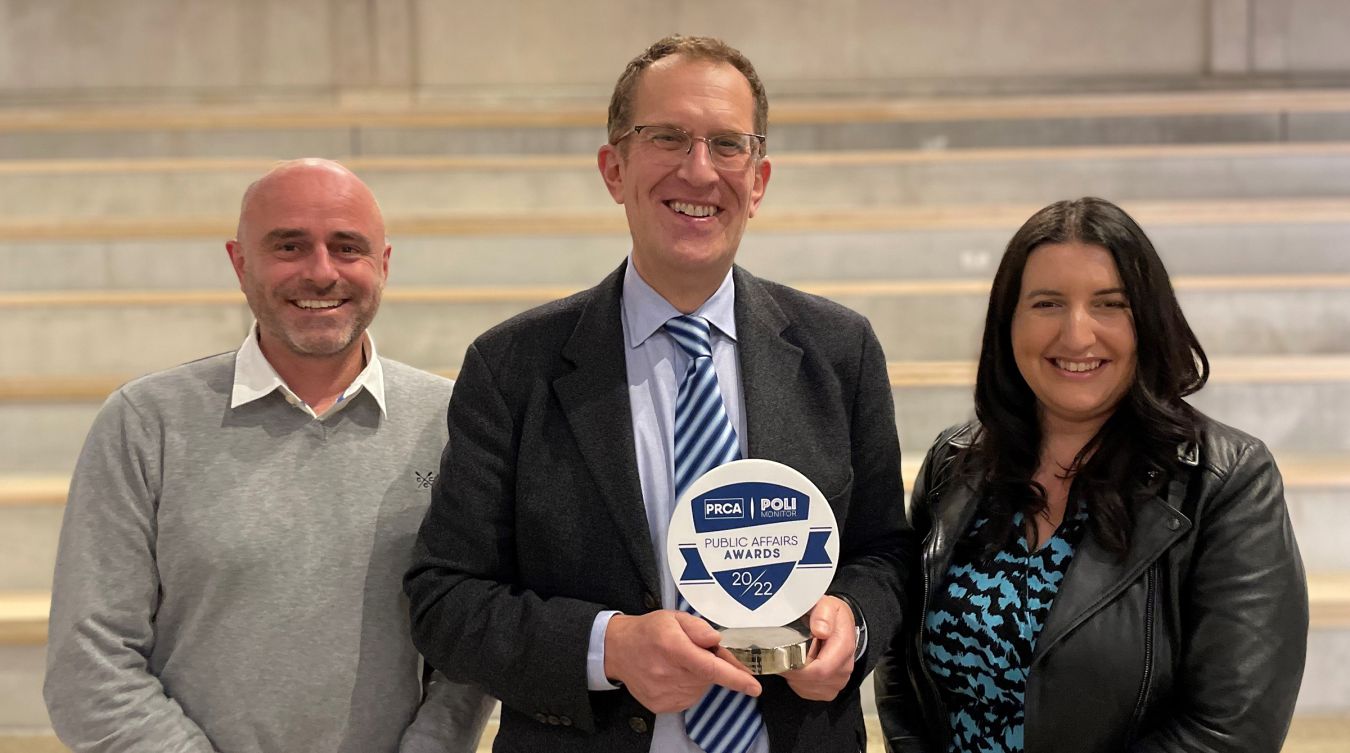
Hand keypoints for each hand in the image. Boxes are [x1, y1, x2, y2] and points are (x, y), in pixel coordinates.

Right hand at [604, 610, 761, 713]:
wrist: (617, 650)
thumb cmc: (649, 631)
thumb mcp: (673, 618)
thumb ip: (698, 627)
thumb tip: (716, 641)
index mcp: (673, 647)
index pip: (710, 667)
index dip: (735, 677)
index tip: (754, 686)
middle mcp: (668, 673)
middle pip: (708, 676)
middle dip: (711, 664)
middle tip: (695, 651)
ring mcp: (664, 693)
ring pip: (700, 688)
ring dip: (699, 676)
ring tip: (679, 661)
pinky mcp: (661, 705)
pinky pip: (688, 698)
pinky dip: (689, 687)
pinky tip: (674, 674)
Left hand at [782, 595, 855, 700]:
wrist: (839, 623)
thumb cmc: (830, 615)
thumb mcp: (826, 605)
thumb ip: (822, 614)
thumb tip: (821, 630)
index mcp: (844, 646)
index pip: (821, 669)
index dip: (798, 668)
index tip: (783, 658)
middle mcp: (844, 667)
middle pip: (814, 681)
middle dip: (794, 672)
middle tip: (783, 656)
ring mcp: (839, 680)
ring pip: (810, 689)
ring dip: (795, 678)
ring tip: (792, 659)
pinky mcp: (831, 688)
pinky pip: (810, 693)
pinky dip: (799, 683)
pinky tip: (798, 668)